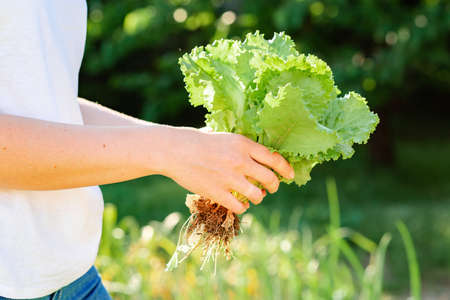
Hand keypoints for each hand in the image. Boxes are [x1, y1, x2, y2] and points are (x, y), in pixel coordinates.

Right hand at [158, 126, 294, 213]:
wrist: (175, 150)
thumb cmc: (198, 141)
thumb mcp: (225, 137)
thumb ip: (242, 146)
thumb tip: (261, 155)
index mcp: (243, 144)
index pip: (274, 159)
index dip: (286, 169)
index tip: (290, 175)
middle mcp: (240, 161)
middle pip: (270, 178)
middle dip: (275, 186)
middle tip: (272, 188)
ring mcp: (230, 178)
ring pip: (258, 195)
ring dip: (260, 197)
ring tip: (256, 196)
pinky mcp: (218, 192)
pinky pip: (240, 205)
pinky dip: (244, 206)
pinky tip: (242, 204)